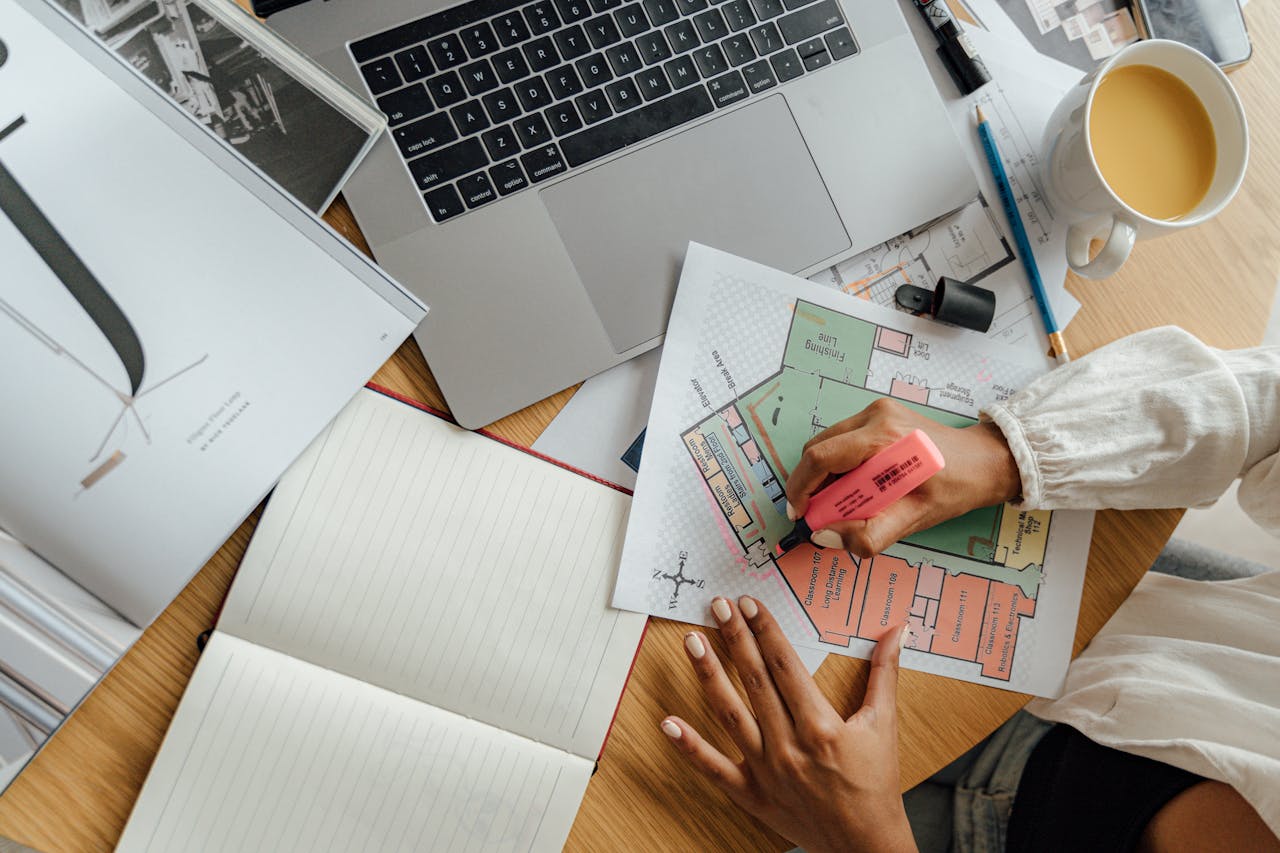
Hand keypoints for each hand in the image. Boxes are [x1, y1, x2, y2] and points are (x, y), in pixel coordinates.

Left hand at [661, 596, 917, 852]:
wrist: (866, 845)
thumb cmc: (876, 785)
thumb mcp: (884, 726)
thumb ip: (885, 674)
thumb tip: (896, 632)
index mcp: (821, 727)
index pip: (785, 666)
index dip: (766, 631)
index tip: (750, 603)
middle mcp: (789, 745)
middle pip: (755, 681)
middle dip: (735, 639)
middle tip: (718, 606)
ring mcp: (766, 770)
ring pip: (730, 714)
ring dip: (709, 675)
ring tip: (692, 642)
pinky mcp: (752, 794)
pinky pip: (714, 768)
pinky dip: (689, 746)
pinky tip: (668, 722)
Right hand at [785, 398, 1020, 556]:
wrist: (983, 462)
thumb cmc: (954, 489)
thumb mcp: (913, 519)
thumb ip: (867, 534)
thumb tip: (824, 536)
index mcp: (883, 438)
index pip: (820, 458)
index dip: (801, 488)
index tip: (801, 514)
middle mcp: (875, 416)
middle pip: (818, 449)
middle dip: (812, 485)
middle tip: (822, 514)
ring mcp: (876, 411)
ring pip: (828, 444)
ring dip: (826, 475)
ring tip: (844, 501)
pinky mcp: (879, 413)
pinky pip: (843, 440)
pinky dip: (840, 465)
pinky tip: (857, 484)